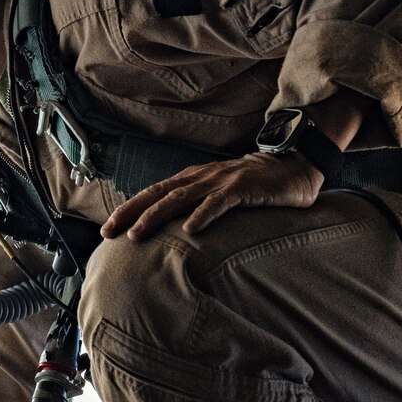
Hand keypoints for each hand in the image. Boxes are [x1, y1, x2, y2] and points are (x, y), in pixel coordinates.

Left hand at [100, 151, 323, 241]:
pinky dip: (203, 215)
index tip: (106, 229)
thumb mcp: (220, 195)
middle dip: (130, 213)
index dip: (128, 209)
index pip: (153, 194)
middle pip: (158, 195)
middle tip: (108, 232)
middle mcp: (201, 177)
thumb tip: (176, 233)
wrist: (294, 166)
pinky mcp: (243, 188)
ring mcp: (221, 181)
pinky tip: (190, 229)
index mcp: (193, 179)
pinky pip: (219, 202)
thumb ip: (199, 207)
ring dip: (156, 216)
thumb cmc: (256, 186)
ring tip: (136, 234)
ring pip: (181, 198)